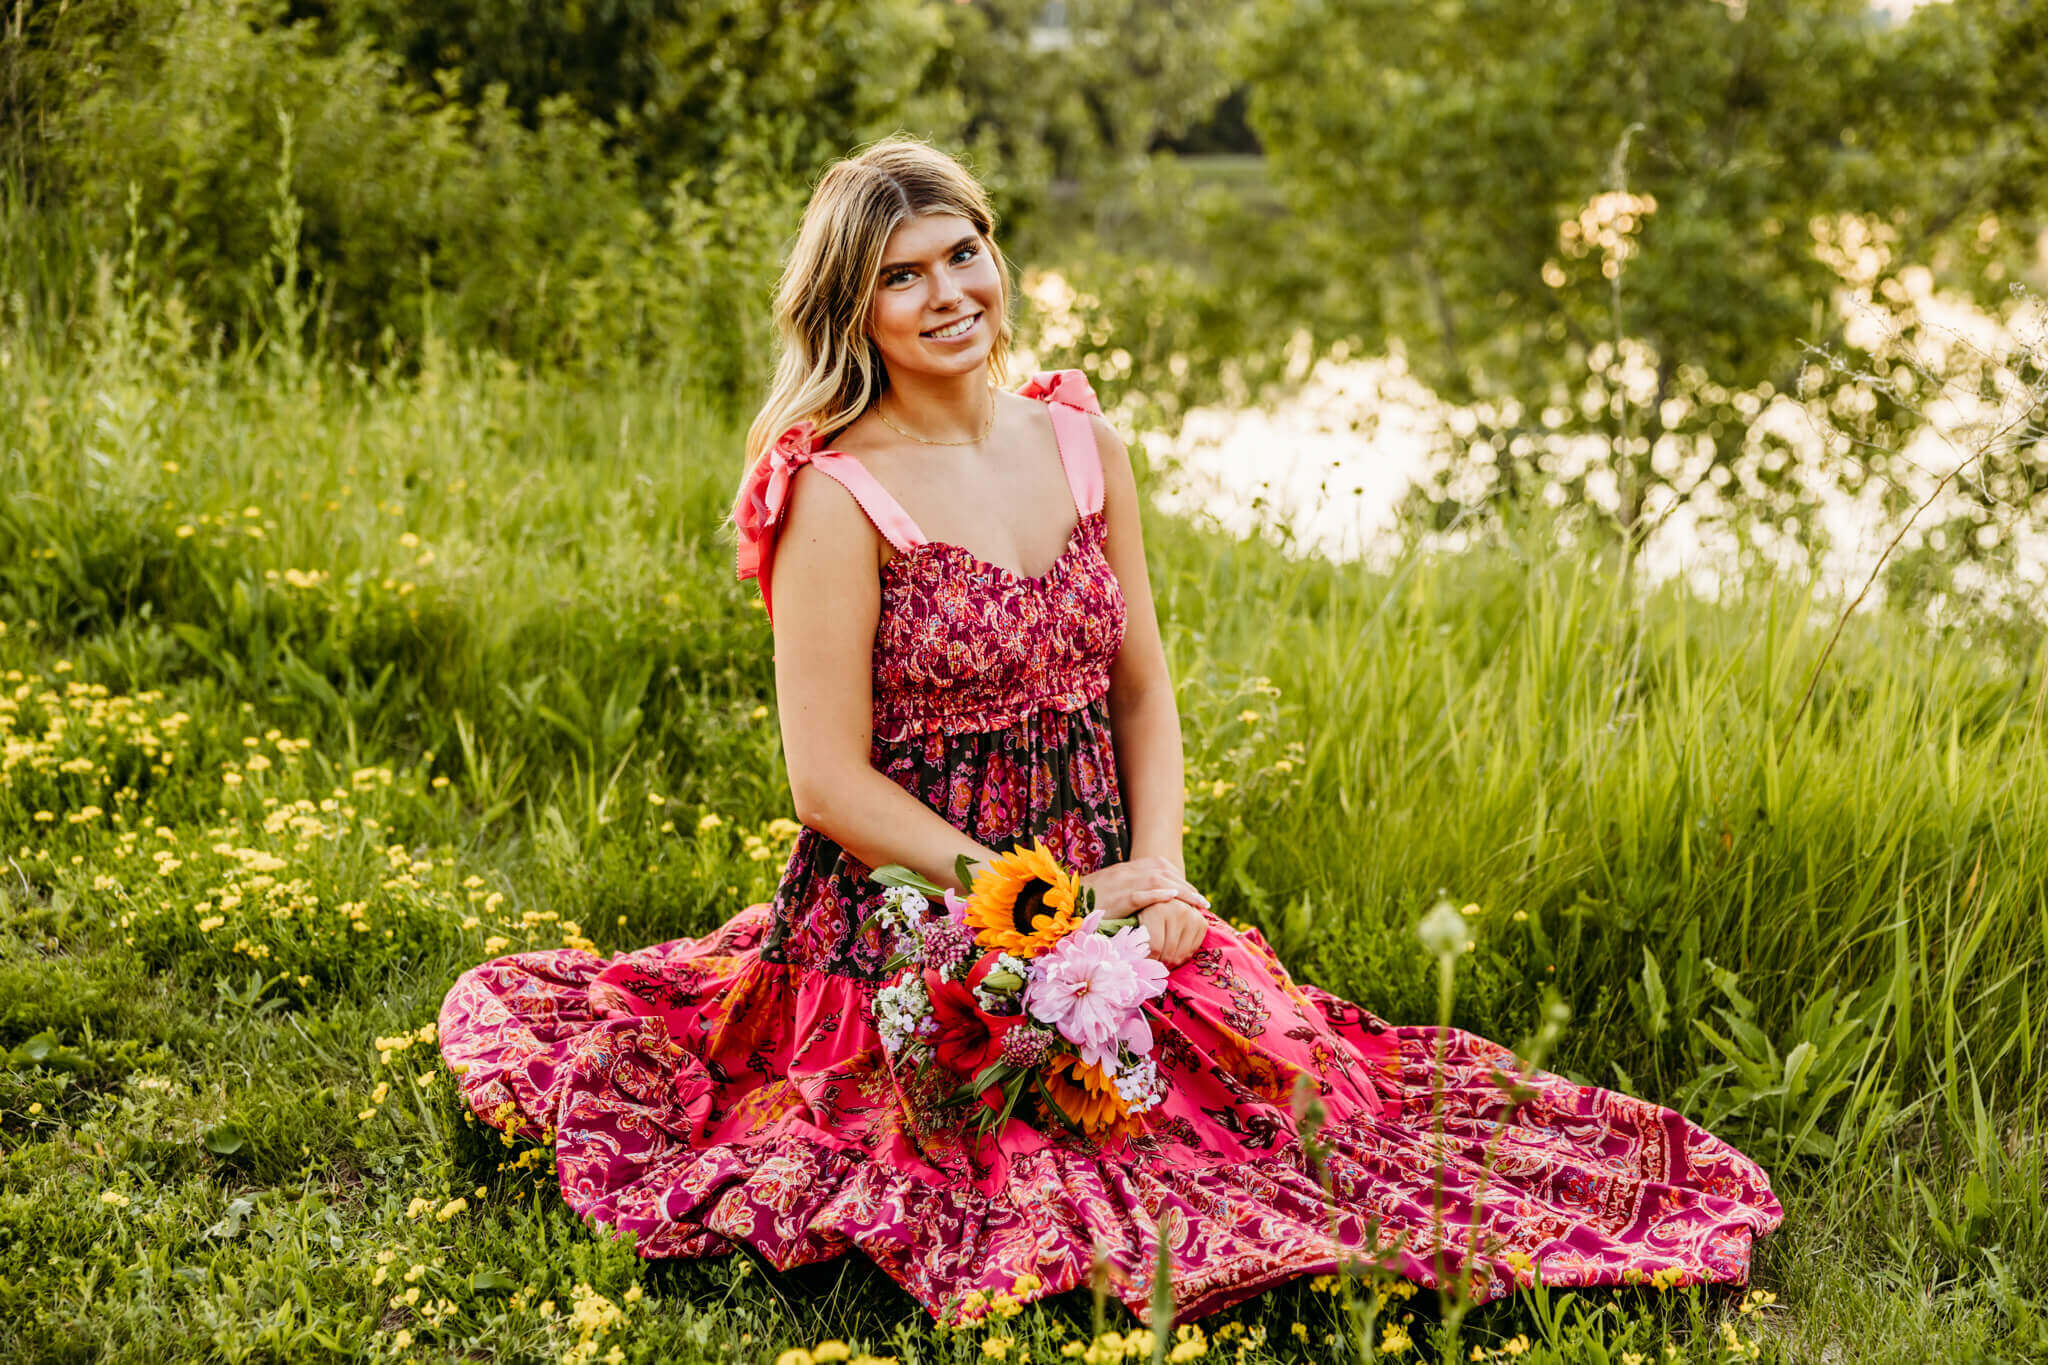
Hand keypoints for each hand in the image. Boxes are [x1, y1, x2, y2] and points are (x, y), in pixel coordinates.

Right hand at [1077, 855, 1210, 920]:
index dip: (1179, 877)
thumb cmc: (1088, 901)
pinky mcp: (1116, 899)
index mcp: (1126, 869)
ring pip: (1158, 881)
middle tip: (1202, 902)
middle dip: (1186, 886)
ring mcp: (1121, 884)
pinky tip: (1172, 898)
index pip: (1160, 866)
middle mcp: (1126, 872)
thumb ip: (1130, 890)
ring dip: (1181, 891)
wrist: (1065, 903)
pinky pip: (1140, 894)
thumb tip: (1149, 900)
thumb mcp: (1111, 890)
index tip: (1193, 892)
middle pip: (1164, 872)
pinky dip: (1157, 895)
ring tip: (1198, 903)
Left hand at [1136, 897, 1206, 968]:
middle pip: (1169, 951)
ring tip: (1162, 962)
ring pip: (1181, 954)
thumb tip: (1137, 963)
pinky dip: (1182, 957)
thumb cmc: (1144, 911)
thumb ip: (1137, 939)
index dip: (1149, 959)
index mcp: (1159, 910)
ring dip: (1171, 963)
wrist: (1165, 897)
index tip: (1143, 964)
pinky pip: (1192, 950)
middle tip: (1153, 967)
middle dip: (1160, 964)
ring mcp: (1193, 917)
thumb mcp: (1136, 920)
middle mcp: (1179, 911)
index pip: (1155, 947)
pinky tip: (1173, 955)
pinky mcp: (1202, 923)